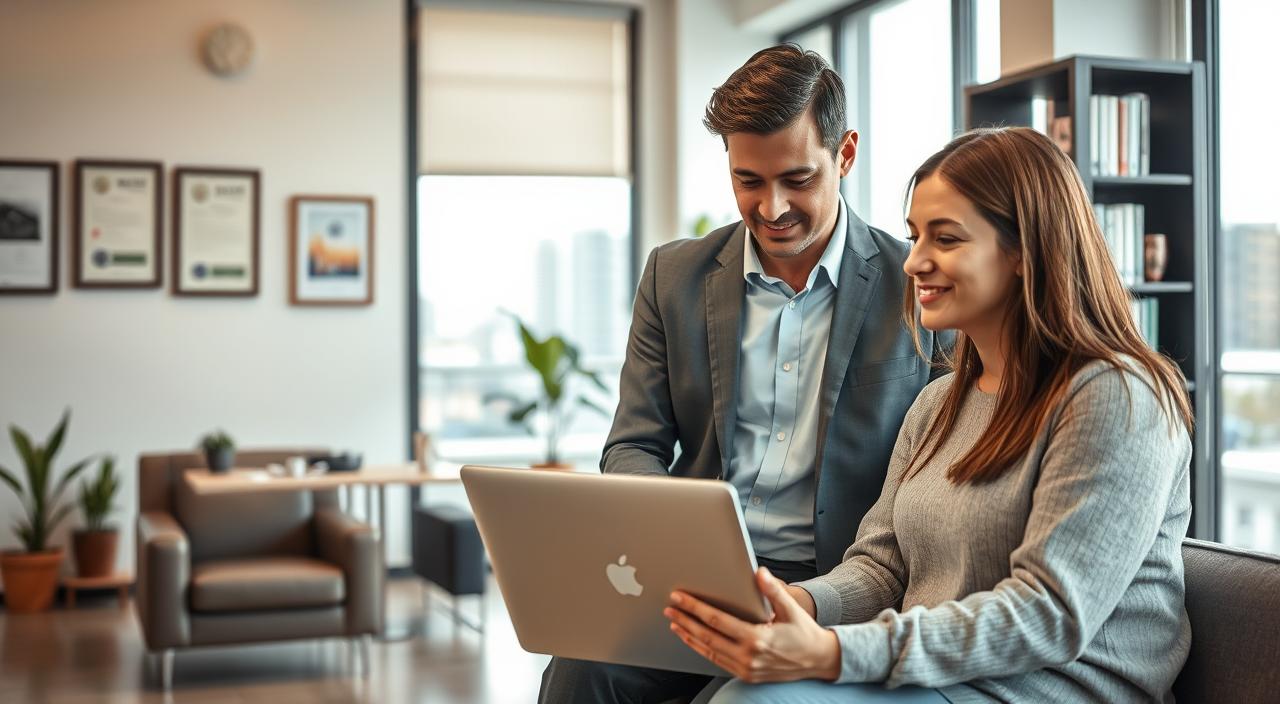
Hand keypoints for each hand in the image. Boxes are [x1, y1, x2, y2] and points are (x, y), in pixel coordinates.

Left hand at [664, 567, 841, 683]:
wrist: (819, 660)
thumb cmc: (804, 632)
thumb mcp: (791, 608)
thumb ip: (773, 590)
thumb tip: (759, 572)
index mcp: (757, 638)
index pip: (716, 620)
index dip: (695, 608)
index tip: (680, 598)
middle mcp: (748, 656)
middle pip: (707, 636)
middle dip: (685, 621)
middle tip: (670, 608)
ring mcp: (746, 668)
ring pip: (708, 651)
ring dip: (689, 636)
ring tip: (675, 622)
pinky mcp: (746, 675)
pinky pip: (717, 661)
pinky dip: (701, 649)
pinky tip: (693, 639)